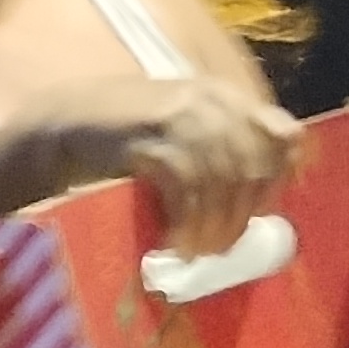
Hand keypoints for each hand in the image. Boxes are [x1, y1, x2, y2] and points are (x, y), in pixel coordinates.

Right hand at [3, 71, 296, 260]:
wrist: (65, 122)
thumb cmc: (128, 134)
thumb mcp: (183, 129)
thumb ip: (223, 147)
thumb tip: (266, 194)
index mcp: (224, 96)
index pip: (283, 132)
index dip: (281, 176)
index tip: (263, 214)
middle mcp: (209, 100)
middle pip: (252, 162)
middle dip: (243, 213)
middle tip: (225, 248)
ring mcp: (178, 114)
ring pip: (221, 178)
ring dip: (214, 224)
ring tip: (199, 252)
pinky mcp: (149, 136)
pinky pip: (184, 186)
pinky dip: (185, 222)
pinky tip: (176, 244)